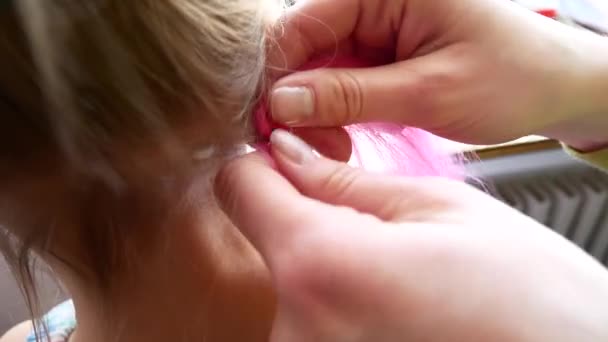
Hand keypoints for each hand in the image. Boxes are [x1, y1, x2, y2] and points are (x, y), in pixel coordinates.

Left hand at [214, 130, 607, 340]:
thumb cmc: (530, 299)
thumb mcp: (440, 209)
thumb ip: (344, 181)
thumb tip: (287, 154)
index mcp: (320, 266)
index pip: (237, 188)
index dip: (265, 166)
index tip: (293, 162)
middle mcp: (295, 330)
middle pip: (264, 240)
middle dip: (304, 221)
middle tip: (371, 228)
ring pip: (289, 286)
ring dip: (325, 271)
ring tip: (394, 280)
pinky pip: (308, 326)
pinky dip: (336, 308)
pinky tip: (389, 313)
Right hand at [268, 0, 607, 147]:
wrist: (551, 86)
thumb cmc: (510, 77)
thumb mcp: (428, 91)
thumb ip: (350, 96)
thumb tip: (280, 103)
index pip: (305, 22)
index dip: (279, 74)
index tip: (270, 123)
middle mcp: (375, 1)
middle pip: (305, 46)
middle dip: (296, 99)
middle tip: (303, 146)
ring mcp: (375, 28)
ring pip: (316, 68)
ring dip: (313, 112)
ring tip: (331, 148)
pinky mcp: (379, 55)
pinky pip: (338, 81)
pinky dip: (332, 114)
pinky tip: (339, 139)